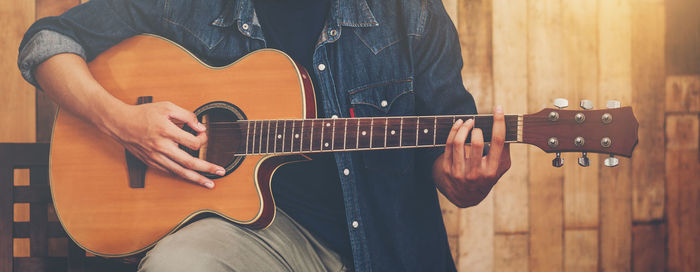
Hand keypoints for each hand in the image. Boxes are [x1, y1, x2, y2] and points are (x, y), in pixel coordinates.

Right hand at [101, 101, 224, 188]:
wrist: (120, 123)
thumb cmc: (143, 114)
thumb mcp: (166, 107)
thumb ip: (186, 115)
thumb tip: (200, 126)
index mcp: (167, 131)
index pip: (192, 142)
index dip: (203, 139)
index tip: (204, 135)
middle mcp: (161, 147)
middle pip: (189, 162)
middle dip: (207, 168)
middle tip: (220, 171)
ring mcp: (156, 157)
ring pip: (179, 172)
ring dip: (196, 178)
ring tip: (209, 183)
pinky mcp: (151, 162)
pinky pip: (169, 172)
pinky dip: (181, 175)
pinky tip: (190, 177)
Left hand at [433, 105, 511, 207]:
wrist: (466, 196)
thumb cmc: (487, 175)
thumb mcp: (501, 167)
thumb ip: (505, 150)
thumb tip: (505, 126)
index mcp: (492, 170)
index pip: (498, 142)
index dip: (498, 123)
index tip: (498, 109)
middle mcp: (477, 173)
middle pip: (477, 142)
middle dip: (476, 129)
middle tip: (476, 123)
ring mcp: (460, 173)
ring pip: (459, 143)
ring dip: (463, 127)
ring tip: (466, 121)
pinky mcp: (448, 170)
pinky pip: (448, 146)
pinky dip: (453, 131)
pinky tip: (458, 125)